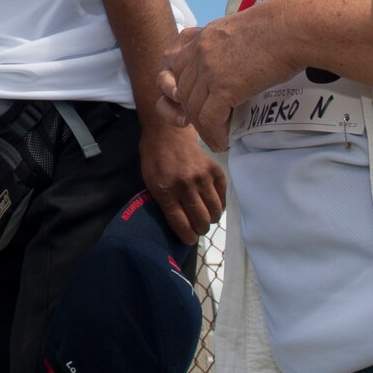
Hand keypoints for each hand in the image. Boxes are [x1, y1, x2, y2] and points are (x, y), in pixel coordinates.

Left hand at [138, 120, 226, 239]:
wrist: (168, 133)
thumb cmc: (155, 160)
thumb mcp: (150, 183)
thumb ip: (163, 203)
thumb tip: (179, 226)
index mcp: (165, 190)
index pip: (181, 223)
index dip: (187, 237)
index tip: (189, 239)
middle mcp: (185, 185)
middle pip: (201, 220)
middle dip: (200, 229)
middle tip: (198, 228)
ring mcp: (202, 177)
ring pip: (215, 211)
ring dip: (211, 219)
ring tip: (206, 217)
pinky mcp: (215, 170)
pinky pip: (222, 196)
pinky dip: (219, 204)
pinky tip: (212, 204)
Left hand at [157, 10, 302, 149]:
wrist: (291, 28)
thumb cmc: (277, 28)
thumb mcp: (238, 29)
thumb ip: (223, 44)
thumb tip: (229, 65)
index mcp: (202, 36)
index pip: (172, 63)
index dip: (174, 86)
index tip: (185, 100)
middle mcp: (199, 51)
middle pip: (181, 89)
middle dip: (189, 112)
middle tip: (204, 125)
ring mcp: (208, 69)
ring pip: (193, 108)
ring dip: (203, 129)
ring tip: (216, 138)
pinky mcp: (223, 87)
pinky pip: (209, 119)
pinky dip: (214, 134)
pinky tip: (223, 141)